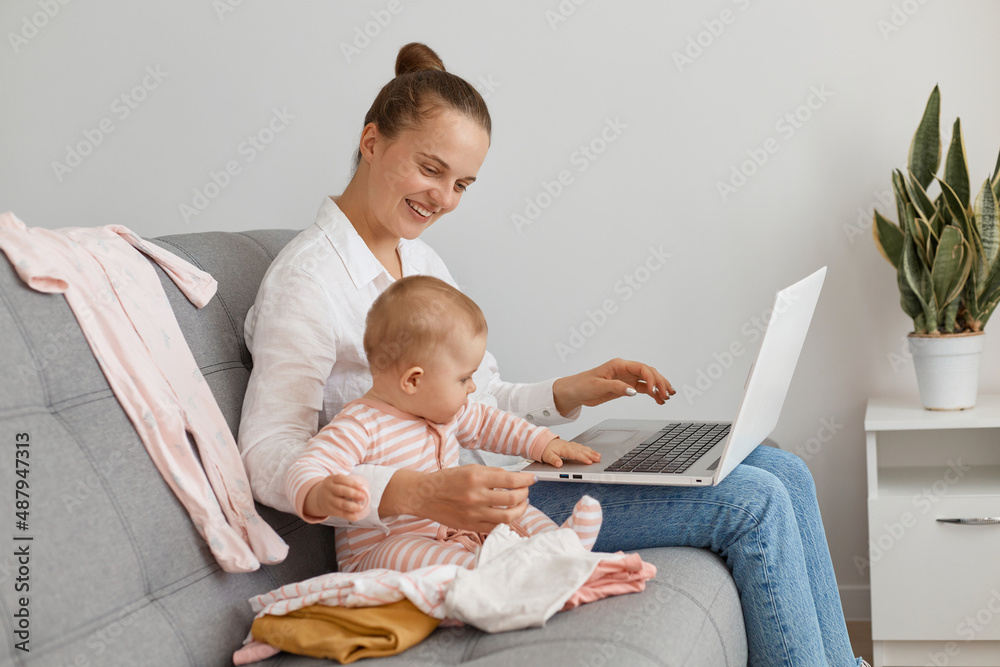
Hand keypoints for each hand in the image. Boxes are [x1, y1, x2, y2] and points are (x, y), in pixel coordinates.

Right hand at [303, 473, 369, 521]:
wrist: (318, 497)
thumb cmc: (334, 488)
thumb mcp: (337, 482)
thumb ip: (347, 484)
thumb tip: (363, 490)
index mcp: (331, 479)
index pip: (342, 479)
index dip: (352, 483)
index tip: (362, 487)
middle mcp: (328, 489)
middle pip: (341, 491)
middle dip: (353, 494)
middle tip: (362, 497)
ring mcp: (327, 500)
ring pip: (340, 503)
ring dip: (352, 506)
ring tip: (360, 508)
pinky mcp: (329, 510)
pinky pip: (339, 513)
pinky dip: (348, 516)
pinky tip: (355, 517)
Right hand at [380, 465, 535, 533]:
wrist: (423, 495)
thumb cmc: (446, 480)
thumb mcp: (469, 468)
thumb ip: (492, 474)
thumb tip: (514, 477)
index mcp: (476, 477)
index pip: (511, 479)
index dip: (526, 479)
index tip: (532, 478)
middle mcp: (476, 496)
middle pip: (513, 498)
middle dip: (525, 494)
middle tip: (526, 490)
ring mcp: (473, 513)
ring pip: (508, 516)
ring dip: (521, 510)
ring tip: (521, 504)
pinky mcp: (470, 526)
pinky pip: (496, 527)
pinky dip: (506, 522)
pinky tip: (508, 515)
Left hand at [539, 438, 600, 467]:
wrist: (542, 442)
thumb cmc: (545, 450)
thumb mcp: (547, 456)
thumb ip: (553, 460)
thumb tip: (559, 464)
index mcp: (564, 448)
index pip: (576, 454)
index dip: (583, 458)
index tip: (589, 462)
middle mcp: (569, 446)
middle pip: (582, 451)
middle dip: (591, 455)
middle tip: (599, 459)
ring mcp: (570, 445)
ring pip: (583, 448)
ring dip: (591, 452)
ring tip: (598, 456)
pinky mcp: (570, 446)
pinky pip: (581, 447)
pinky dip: (587, 449)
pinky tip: (590, 451)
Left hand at [553, 357, 675, 415]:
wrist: (573, 392)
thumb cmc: (582, 385)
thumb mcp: (598, 386)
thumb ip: (616, 387)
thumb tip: (633, 391)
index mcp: (619, 365)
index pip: (641, 368)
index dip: (652, 378)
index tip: (655, 390)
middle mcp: (625, 370)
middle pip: (649, 373)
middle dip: (660, 383)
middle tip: (667, 394)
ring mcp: (626, 378)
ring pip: (648, 380)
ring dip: (659, 387)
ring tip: (667, 397)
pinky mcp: (625, 387)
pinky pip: (642, 388)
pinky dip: (652, 393)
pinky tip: (658, 400)